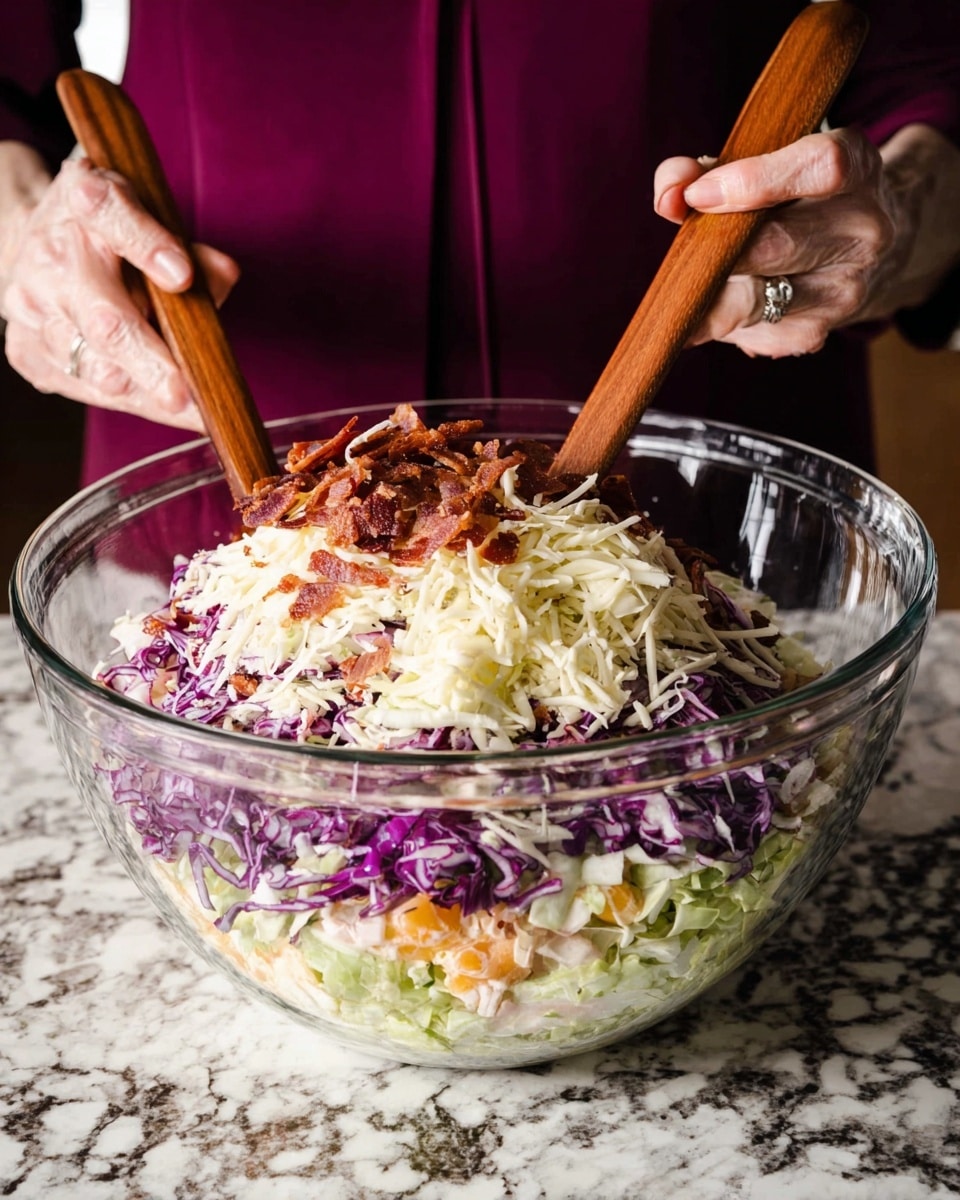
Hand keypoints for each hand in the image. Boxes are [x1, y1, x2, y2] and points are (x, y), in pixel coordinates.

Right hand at [0, 154, 238, 424]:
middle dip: (148, 361)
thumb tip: (223, 275)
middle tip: (183, 395)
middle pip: (104, 318)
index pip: (110, 213)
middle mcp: (52, 255)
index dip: (146, 244)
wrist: (32, 248)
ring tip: (183, 401)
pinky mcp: (25, 349)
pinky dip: (127, 400)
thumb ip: (193, 250)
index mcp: (84, 201)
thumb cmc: (111, 240)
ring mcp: (31, 305)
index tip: (181, 275)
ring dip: (144, 391)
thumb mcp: (153, 224)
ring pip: (92, 365)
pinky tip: (155, 400)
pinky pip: (81, 387)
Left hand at [653, 127, 902, 357]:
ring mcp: (844, 289)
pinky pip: (746, 331)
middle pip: (777, 244)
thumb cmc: (790, 200)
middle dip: (715, 249)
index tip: (698, 195)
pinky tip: (717, 304)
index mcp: (858, 170)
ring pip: (754, 298)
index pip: (822, 167)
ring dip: (708, 292)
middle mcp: (863, 231)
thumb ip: (703, 171)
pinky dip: (717, 320)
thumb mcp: (760, 166)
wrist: (858, 255)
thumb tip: (669, 197)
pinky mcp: (815, 333)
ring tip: (684, 284)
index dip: (754, 180)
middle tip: (678, 250)